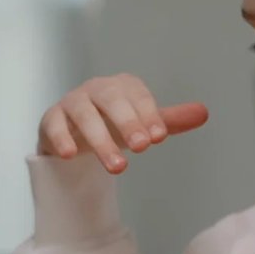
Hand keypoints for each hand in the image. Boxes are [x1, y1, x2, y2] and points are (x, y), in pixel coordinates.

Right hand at [38, 74, 210, 171]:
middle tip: (142, 148)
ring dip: (100, 139)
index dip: (148, 115)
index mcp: (122, 86)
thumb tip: (203, 112)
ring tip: (118, 166)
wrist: (76, 137)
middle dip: (127, 123)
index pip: (137, 95)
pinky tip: (71, 155)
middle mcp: (96, 89)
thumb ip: (170, 120)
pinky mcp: (51, 119)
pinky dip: (62, 138)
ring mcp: (71, 102)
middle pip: (110, 99)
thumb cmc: (114, 125)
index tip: (159, 137)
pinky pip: (54, 125)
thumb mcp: (143, 125)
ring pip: (83, 114)